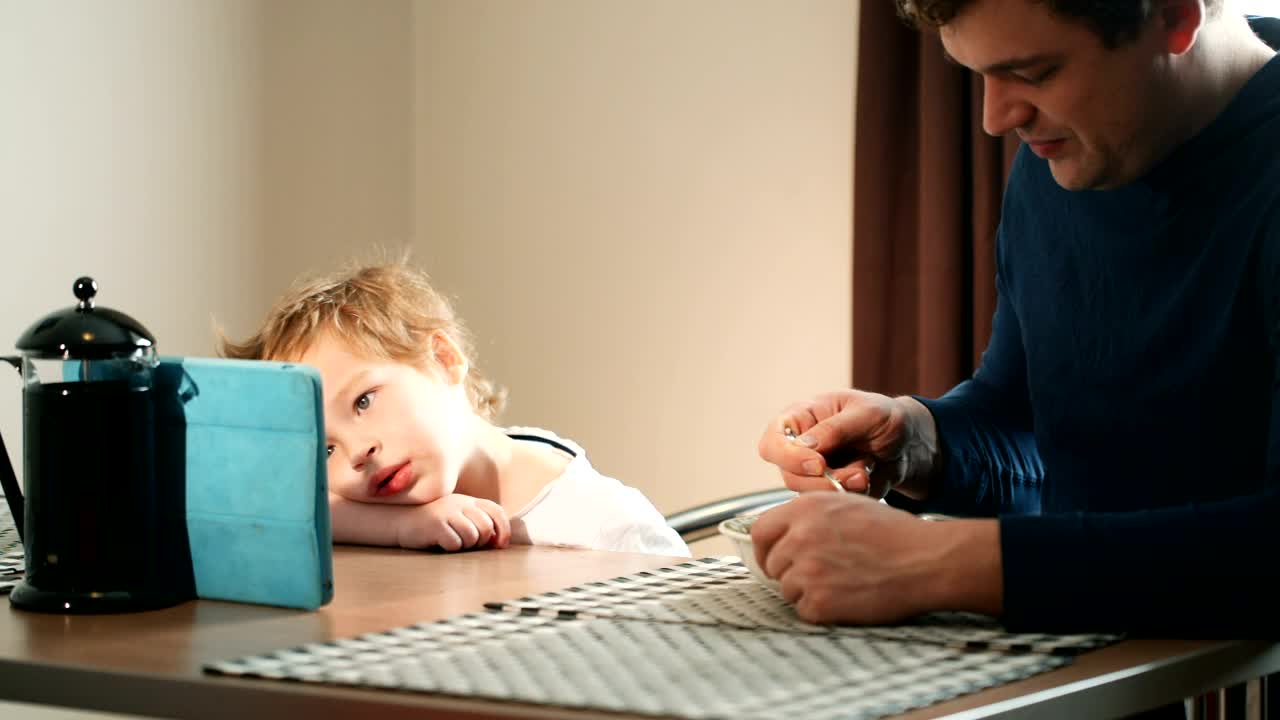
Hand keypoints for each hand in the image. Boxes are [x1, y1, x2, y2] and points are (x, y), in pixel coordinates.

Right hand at [397, 493, 511, 550]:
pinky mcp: (437, 524)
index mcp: (469, 500)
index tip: (500, 545)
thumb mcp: (456, 516)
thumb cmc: (433, 523)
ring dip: (464, 546)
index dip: (504, 529)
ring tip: (451, 541)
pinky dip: (450, 548)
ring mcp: (448, 512)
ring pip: (472, 537)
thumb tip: (498, 541)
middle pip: (486, 528)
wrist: (400, 520)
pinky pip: (455, 544)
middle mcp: (461, 503)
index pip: (496, 511)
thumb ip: (476, 522)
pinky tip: (439, 542)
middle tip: (466, 544)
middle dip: (481, 542)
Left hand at [751, 493, 1001, 623]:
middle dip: (790, 572)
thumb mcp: (847, 505)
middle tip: (818, 576)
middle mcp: (800, 537)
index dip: (765, 548)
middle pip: (773, 564)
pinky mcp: (819, 601)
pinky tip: (848, 598)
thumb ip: (811, 516)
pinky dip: (822, 610)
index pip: (760, 531)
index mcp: (805, 509)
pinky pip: (804, 610)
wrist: (925, 561)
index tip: (773, 559)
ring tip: (842, 584)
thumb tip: (786, 533)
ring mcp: (807, 570)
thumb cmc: (895, 534)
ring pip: (787, 589)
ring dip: (808, 592)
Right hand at [757, 390, 936, 498]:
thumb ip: (835, 428)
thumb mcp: (866, 412)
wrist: (910, 444)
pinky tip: (869, 478)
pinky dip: (856, 496)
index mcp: (800, 420)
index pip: (773, 444)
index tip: (819, 464)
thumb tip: (803, 446)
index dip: (790, 458)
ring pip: (811, 496)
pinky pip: (834, 506)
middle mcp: (800, 450)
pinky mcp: (830, 494)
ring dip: (844, 489)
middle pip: (790, 477)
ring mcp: (814, 475)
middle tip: (858, 475)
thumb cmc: (884, 417)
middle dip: (825, 481)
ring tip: (868, 472)